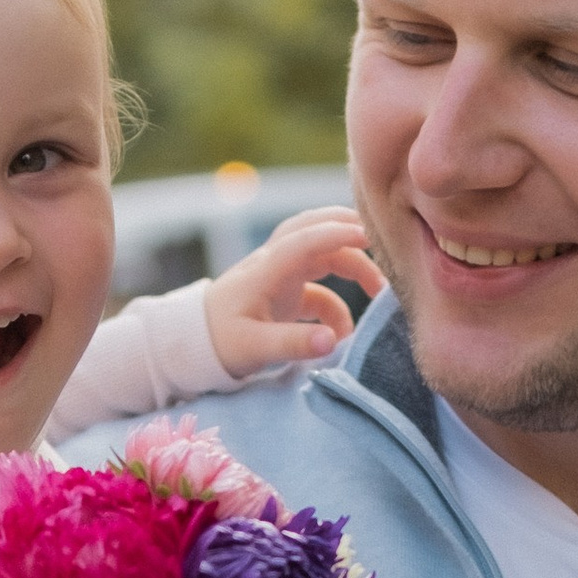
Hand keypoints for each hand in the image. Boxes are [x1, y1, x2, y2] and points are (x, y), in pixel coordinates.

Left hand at [203, 209, 385, 378]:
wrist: (192, 345)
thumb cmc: (220, 343)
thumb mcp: (254, 348)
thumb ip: (293, 344)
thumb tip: (331, 341)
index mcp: (267, 270)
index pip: (305, 239)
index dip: (337, 233)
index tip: (372, 236)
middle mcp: (275, 264)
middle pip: (315, 229)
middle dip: (350, 229)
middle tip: (386, 244)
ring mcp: (280, 276)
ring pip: (322, 254)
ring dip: (353, 267)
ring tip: (379, 293)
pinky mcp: (284, 292)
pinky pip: (319, 287)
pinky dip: (337, 304)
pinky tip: (342, 334)